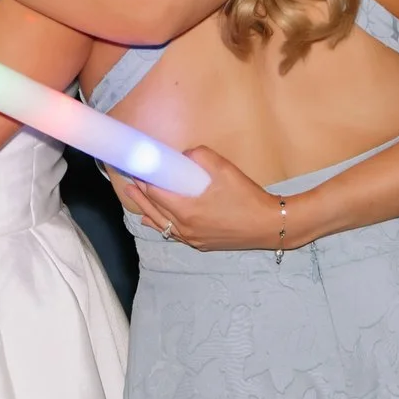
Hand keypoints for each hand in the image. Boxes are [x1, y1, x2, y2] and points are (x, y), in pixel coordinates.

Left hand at [112, 147, 292, 251]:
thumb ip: (200, 156)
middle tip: (130, 178)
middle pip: (152, 209)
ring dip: (145, 208)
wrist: (269, 224)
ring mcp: (191, 238)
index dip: (143, 179)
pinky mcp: (200, 244)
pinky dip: (159, 224)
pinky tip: (152, 220)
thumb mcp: (224, 169)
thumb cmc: (246, 196)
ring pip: (160, 224)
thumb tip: (184, 154)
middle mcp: (184, 227)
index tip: (136, 166)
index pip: (155, 193)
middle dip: (139, 193)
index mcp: (186, 210)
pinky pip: (172, 234)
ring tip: (133, 195)